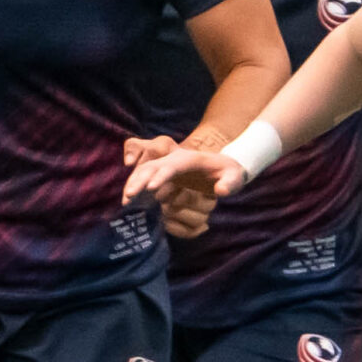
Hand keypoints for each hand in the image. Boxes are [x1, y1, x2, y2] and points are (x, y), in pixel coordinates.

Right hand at [123, 145, 247, 210]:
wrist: (221, 167)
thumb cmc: (228, 172)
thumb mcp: (235, 176)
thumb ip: (230, 182)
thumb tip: (221, 191)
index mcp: (189, 159)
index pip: (172, 166)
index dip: (161, 176)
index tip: (152, 188)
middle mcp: (173, 160)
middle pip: (151, 167)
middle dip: (139, 180)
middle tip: (130, 196)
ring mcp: (165, 167)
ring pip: (143, 172)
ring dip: (133, 185)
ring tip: (126, 202)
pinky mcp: (161, 176)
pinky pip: (143, 180)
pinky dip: (135, 189)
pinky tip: (129, 203)